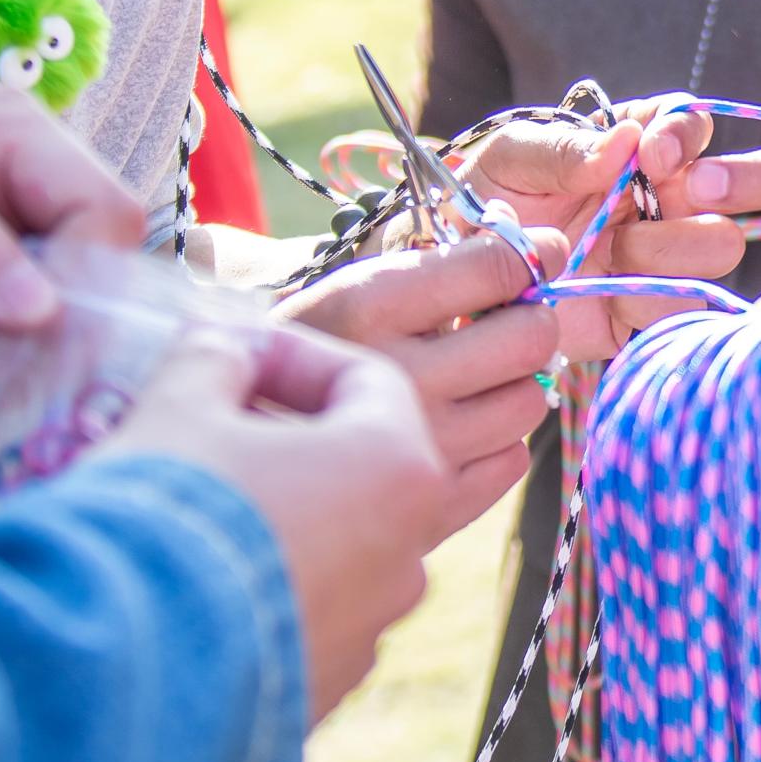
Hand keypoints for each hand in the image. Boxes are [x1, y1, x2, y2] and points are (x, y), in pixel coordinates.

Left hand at [0, 86, 142, 345]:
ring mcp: (1, 239)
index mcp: (8, 132)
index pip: (103, 210)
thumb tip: (42, 309)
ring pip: (60, 313)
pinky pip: (15, 339)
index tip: (21, 332)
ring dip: (1, 350)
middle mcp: (21, 182)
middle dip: (40, 323)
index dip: (83, 276)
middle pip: (95, 268)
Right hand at [99, 324, 447, 723]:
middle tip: (208, 419)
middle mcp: (408, 553)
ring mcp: (371, 629)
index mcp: (400, 469)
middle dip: (286, 433)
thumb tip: (227, 348)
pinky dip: (263, 583)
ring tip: (192, 501)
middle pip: (359, 464)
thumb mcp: (178, 404)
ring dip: (276, 509)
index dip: (294, 354)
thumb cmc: (161, 514)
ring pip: (335, 542)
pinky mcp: (325, 686)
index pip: (369, 380)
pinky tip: (190, 576)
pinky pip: (303, 612)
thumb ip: (216, 356)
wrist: (112, 670)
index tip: (231, 355)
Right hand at [274, 232, 568, 532]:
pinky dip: (496, 440)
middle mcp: (400, 380)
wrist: (225, 450)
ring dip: (512, 383)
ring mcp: (417, 453)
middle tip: (502, 321)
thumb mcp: (350, 286)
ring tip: (469, 379)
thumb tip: (535, 248)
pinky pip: (511, 460)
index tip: (531, 258)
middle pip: (531, 339)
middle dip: (527, 321)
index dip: (530, 256)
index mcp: (369, 307)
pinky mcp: (429, 514)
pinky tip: (456, 426)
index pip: (498, 267)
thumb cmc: (303, 355)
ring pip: (529, 402)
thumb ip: (440, 263)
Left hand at [451, 101, 760, 290]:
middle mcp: (672, 195)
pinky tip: (612, 298)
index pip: (696, 124)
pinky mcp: (654, 308)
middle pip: (760, 179)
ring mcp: (670, 254)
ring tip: (618, 252)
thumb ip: (562, 148)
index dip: (689, 136)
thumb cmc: (487, 199)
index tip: (652, 155)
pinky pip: (685, 308)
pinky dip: (653, 301)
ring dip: (674, 247)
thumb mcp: (510, 158)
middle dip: (741, 180)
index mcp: (644, 145)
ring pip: (723, 246)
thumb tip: (623, 142)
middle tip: (694, 188)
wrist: (459, 281)